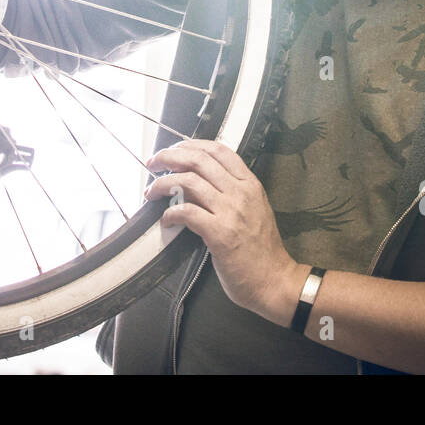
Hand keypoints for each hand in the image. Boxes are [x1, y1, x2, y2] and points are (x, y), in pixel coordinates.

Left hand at [144, 139, 308, 324]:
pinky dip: (170, 213)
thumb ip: (230, 193)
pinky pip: (187, 212)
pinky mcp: (220, 233)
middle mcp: (241, 192)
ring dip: (163, 184)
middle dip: (169, 156)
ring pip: (189, 182)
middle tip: (153, 163)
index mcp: (250, 184)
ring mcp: (231, 212)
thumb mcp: (252, 210)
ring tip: (151, 192)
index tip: (174, 149)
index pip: (219, 150)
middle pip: (199, 160)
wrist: (274, 280)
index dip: (191, 144)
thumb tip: (194, 182)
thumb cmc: (261, 249)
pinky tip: (166, 220)